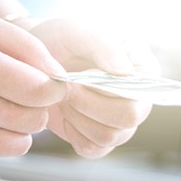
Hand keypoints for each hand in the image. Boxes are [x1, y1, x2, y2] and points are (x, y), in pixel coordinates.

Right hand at [0, 6, 65, 165]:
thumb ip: (26, 46)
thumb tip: (61, 77)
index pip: (40, 91)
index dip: (54, 87)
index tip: (49, 82)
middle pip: (34, 121)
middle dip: (37, 106)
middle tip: (20, 92)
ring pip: (18, 146)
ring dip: (19, 127)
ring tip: (1, 106)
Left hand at [27, 19, 158, 157]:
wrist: (36, 60)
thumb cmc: (63, 40)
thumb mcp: (79, 31)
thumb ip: (104, 47)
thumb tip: (125, 74)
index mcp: (144, 70)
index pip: (143, 91)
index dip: (111, 89)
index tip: (84, 74)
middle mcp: (138, 99)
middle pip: (128, 118)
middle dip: (90, 104)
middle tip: (67, 87)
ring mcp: (121, 123)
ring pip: (108, 136)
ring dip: (78, 117)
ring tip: (64, 96)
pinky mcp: (101, 140)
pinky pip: (92, 149)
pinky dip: (73, 133)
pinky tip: (67, 113)